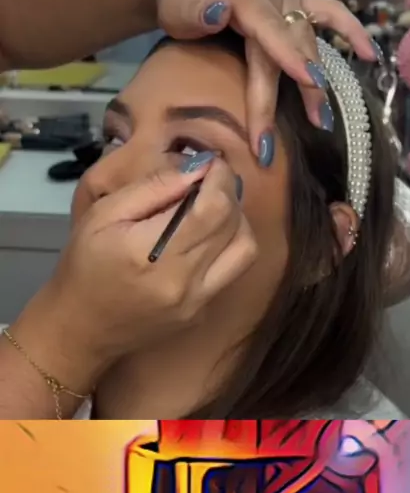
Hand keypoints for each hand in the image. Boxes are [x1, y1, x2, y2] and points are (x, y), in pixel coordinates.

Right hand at [29, 159, 256, 383]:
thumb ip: (152, 188)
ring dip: (237, 220)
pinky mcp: (201, 312)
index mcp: (153, 253)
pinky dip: (227, 245)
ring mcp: (197, 301)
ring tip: (213, 207)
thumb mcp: (104, 214)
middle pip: (234, 225)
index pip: (214, 207)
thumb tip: (197, 169)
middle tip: (211, 180)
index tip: (211, 164)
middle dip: (229, 192)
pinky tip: (203, 238)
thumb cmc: (84, 264)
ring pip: (245, 249)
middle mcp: (183, 281)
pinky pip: (232, 271)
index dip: (221, 178)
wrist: (81, 328)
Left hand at [156, 0, 376, 153]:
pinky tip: (370, 54)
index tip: (308, 81)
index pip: (268, 28)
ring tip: (322, 120)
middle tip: (311, 126)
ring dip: (317, 79)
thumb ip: (191, 7)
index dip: (288, 57)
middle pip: (290, 43)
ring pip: (309, 39)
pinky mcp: (296, 5)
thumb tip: (219, 12)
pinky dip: (351, 31)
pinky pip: (330, 13)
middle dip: (300, 86)